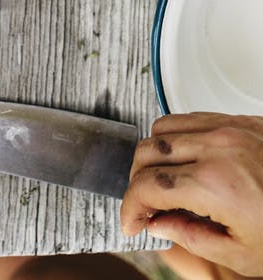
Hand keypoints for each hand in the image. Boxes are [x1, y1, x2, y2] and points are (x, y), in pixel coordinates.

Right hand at [121, 112, 262, 275]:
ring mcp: (229, 129)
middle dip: (136, 181)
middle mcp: (218, 148)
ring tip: (162, 180)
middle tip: (143, 205)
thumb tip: (157, 225)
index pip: (147, 187)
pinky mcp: (240, 119)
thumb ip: (189, 236)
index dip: (130, 207)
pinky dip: (177, 136)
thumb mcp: (241, 254)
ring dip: (153, 155)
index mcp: (215, 185)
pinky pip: (191, 116)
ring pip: (162, 126)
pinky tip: (185, 159)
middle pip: (146, 151)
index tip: (131, 221)